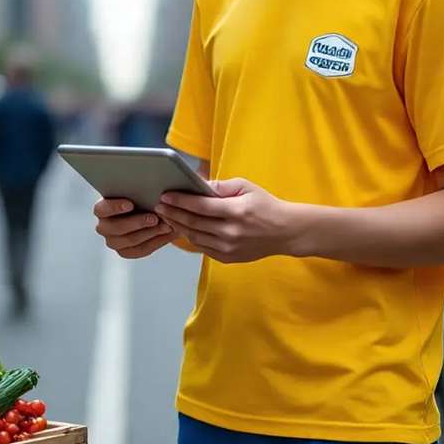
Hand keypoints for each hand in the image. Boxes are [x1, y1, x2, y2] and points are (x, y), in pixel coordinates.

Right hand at [93, 197, 174, 258]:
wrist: (146, 210)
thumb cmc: (139, 196)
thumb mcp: (137, 190)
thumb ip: (138, 189)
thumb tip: (151, 189)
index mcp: (101, 210)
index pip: (101, 210)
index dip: (115, 207)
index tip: (130, 204)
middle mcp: (104, 227)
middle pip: (116, 228)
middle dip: (137, 223)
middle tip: (155, 218)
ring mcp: (114, 242)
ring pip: (130, 241)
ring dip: (150, 233)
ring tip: (166, 226)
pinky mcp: (127, 252)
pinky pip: (142, 250)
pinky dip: (157, 241)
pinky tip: (168, 233)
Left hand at [155, 178, 290, 262]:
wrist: (285, 232)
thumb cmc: (265, 205)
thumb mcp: (246, 187)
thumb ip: (221, 187)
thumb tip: (198, 185)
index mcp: (236, 212)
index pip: (201, 206)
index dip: (180, 201)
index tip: (165, 196)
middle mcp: (230, 232)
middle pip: (193, 223)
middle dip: (173, 214)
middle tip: (159, 206)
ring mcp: (229, 248)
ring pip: (195, 238)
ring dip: (178, 227)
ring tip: (167, 217)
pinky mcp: (228, 258)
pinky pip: (203, 248)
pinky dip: (190, 238)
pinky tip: (182, 228)